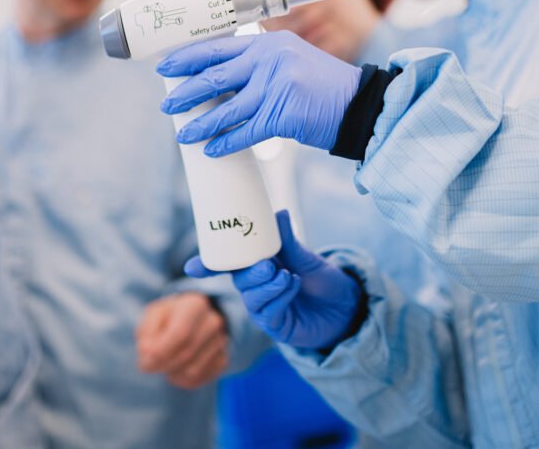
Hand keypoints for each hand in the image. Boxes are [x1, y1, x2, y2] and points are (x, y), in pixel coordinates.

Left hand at [135, 292, 228, 388]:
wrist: (196, 318)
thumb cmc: (170, 317)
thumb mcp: (154, 315)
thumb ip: (146, 333)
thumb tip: (147, 354)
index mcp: (195, 305)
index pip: (181, 334)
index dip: (161, 352)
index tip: (144, 361)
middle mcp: (213, 322)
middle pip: (186, 354)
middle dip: (162, 365)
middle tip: (148, 365)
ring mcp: (221, 342)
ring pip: (192, 371)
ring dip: (171, 373)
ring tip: (164, 363)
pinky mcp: (223, 360)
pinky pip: (199, 380)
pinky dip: (181, 380)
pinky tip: (176, 369)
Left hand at [158, 30, 360, 156]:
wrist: (359, 105)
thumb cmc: (323, 87)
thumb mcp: (290, 60)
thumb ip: (259, 64)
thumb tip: (220, 80)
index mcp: (267, 44)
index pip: (217, 47)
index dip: (187, 58)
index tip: (166, 67)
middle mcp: (270, 61)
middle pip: (214, 77)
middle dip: (186, 94)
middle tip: (168, 105)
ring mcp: (276, 87)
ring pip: (226, 109)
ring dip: (201, 124)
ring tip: (183, 134)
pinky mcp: (283, 115)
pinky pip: (246, 132)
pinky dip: (226, 142)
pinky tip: (212, 149)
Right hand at [185, 210, 363, 349]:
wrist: (346, 307)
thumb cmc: (322, 280)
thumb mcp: (305, 257)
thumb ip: (289, 240)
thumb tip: (279, 212)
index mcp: (258, 266)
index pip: (227, 266)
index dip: (206, 267)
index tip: (192, 268)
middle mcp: (256, 287)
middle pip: (239, 280)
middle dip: (250, 273)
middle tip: (269, 265)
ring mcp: (264, 308)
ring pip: (251, 298)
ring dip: (267, 286)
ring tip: (286, 275)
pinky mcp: (275, 325)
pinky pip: (267, 313)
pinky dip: (279, 298)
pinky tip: (293, 286)